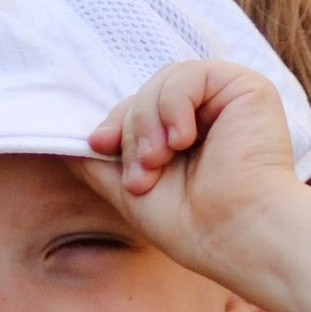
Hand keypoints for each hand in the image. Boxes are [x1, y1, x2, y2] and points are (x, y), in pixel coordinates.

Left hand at [86, 60, 310, 311]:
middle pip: (145, 94)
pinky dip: (174, 105)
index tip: (99, 146)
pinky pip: (190, 75)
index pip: (137, 108)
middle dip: (132, 131)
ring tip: (159, 162)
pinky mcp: (247, 88)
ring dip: (149, 123)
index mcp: (186, 135)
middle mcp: (207, 114)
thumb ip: (99, 160)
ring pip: (163, 83)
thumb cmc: (190, 224)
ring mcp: (226, 100)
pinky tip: (183, 140)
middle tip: (141, 176)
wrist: (235, 236)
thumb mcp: (128, 187)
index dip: (115, 124)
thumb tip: (64, 139)